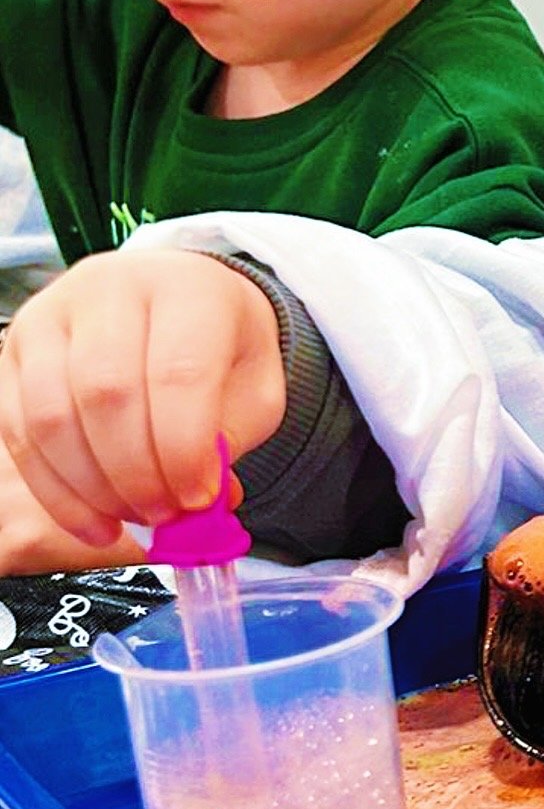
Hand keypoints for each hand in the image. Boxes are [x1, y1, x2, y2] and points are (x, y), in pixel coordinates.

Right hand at [0, 249, 285, 547]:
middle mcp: (110, 287)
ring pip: (51, 416)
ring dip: (92, 488)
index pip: (177, 373)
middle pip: (106, 394)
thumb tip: (199, 504)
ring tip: (133, 518)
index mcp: (187, 288)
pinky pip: (18, 429)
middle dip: (135, 474)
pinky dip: (55, 490)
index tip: (198, 499)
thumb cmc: (221, 349)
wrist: (177, 303)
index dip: (184, 449)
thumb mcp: (255, 389)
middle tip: (163, 515)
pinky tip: (94, 522)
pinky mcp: (14, 346)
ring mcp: (51, 313)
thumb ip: (229, 443)